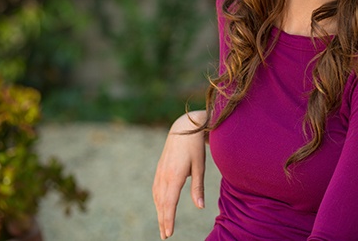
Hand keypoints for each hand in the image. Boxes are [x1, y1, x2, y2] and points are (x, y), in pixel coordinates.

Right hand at [153, 110, 206, 238]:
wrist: (183, 127)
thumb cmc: (195, 146)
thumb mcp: (200, 166)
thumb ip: (198, 187)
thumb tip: (200, 207)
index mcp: (174, 176)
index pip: (170, 203)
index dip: (169, 219)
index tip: (169, 233)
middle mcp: (164, 175)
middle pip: (162, 203)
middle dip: (163, 220)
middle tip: (165, 236)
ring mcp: (160, 172)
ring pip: (157, 197)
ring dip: (159, 212)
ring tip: (163, 225)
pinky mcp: (160, 168)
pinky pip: (156, 189)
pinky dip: (158, 201)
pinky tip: (160, 206)